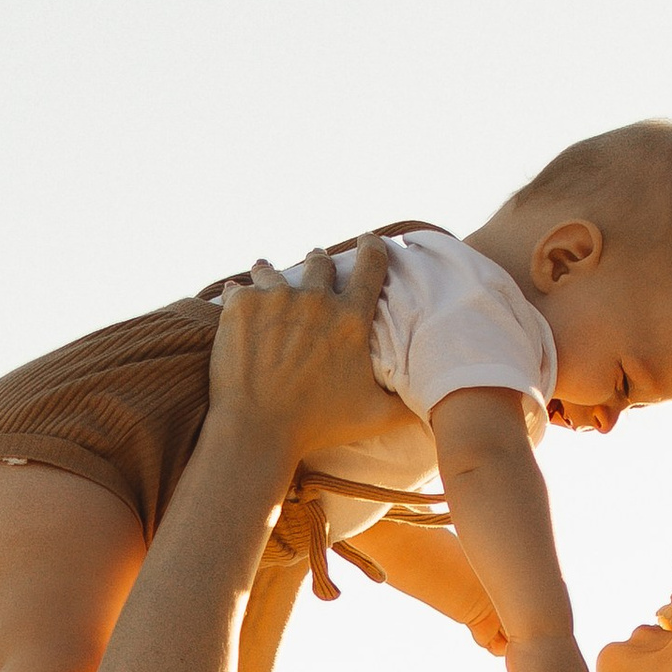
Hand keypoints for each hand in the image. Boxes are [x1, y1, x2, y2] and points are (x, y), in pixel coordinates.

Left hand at [208, 239, 395, 465]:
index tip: (368, 240)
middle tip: (314, 263)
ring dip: (273, 272)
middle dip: (318, 262)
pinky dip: (237, 294)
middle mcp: (315, 299)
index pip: (371, 266)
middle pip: (319, 262)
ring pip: (273, 270)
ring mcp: (275, 298)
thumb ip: (408, 404)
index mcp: (350, 318)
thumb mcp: (375, 416)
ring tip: (266, 271)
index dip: (372, 248)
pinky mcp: (240, 306)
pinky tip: (234, 296)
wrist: (258, 430)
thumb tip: (438, 400)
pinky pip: (238, 288)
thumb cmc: (319, 425)